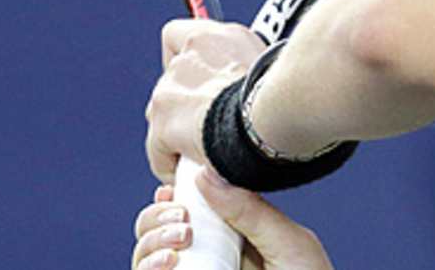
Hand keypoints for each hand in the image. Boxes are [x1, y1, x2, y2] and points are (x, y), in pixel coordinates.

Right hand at [132, 173, 334, 269]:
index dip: (170, 199)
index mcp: (232, 236)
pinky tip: (168, 263)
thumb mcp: (288, 244)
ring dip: (148, 244)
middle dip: (155, 220)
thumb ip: (251, 211)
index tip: (169, 191)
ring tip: (177, 242)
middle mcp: (208, 258)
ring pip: (146, 258)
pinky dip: (148, 268)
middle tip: (180, 220)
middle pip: (157, 232)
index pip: (187, 211)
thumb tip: (206, 174)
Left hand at [146, 19, 266, 181]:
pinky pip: (159, 152)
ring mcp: (172, 87)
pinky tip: (195, 171)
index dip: (184, 60)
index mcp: (216, 38)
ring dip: (178, 131)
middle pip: (170, 82)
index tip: (197, 79)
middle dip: (186, 102)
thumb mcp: (269, 67)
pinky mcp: (164, 121)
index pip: (177, 35)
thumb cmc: (286, 95)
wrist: (276, 111)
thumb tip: (258, 86)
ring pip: (162, 116)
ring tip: (205, 147)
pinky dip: (172, 163)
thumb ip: (248, 69)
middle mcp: (189, 55)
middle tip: (209, 122)